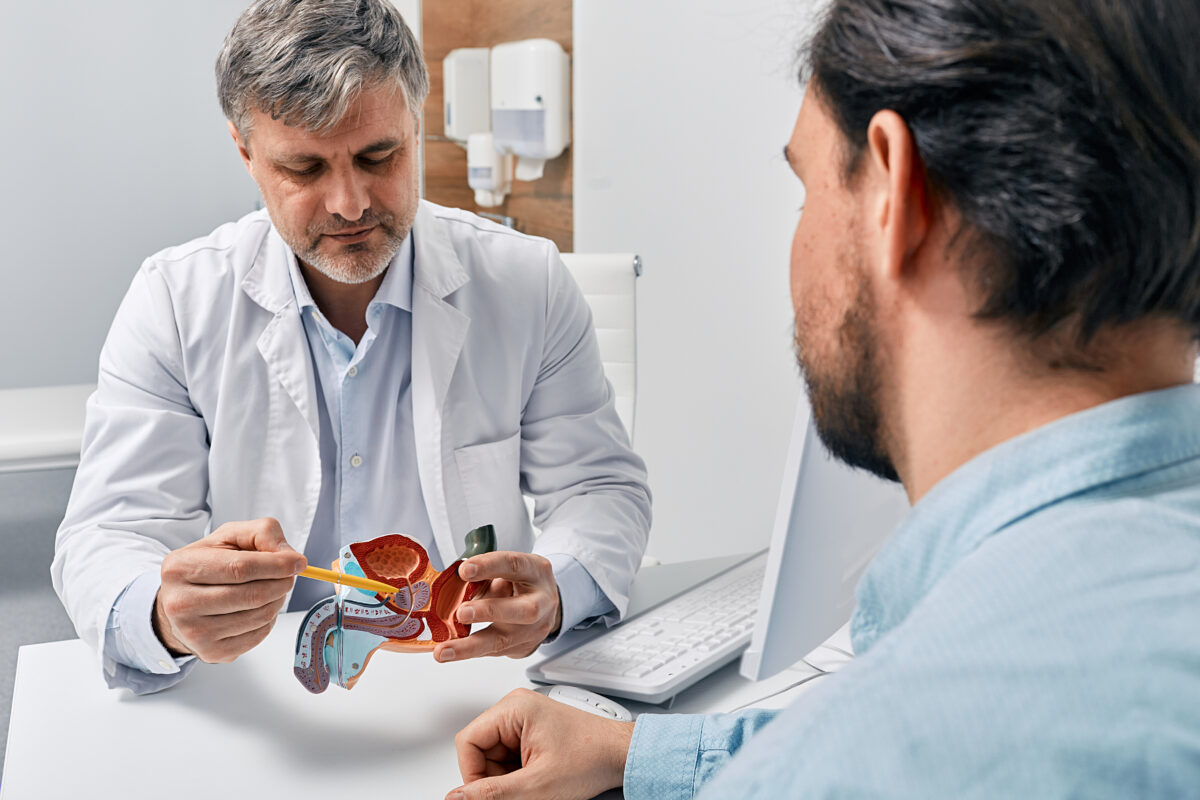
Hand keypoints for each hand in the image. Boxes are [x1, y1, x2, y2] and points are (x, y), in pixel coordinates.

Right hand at [153, 517, 306, 661]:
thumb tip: (289, 555)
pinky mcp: (211, 652)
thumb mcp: (229, 537)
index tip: (298, 562)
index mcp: (180, 567)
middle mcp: (181, 603)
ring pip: (259, 616)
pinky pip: (258, 635)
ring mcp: (194, 632)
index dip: (277, 565)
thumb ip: (262, 533)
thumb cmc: (207, 566)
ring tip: (272, 590)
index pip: (240, 568)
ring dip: (277, 600)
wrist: (181, 603)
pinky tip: (259, 608)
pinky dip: (269, 620)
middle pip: (252, 595)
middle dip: (282, 583)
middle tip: (288, 576)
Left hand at [434, 551, 561, 661]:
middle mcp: (542, 601)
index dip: (489, 566)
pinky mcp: (523, 647)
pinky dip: (469, 652)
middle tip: (462, 613)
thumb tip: (449, 582)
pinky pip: (494, 651)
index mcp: (536, 571)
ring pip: (504, 640)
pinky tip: (451, 653)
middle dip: (490, 611)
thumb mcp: (507, 570)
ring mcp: (535, 629)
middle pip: (523, 610)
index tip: (464, 570)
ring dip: (470, 646)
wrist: (544, 604)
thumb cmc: (521, 582)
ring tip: (444, 650)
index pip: (514, 566)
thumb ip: (485, 575)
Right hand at [447, 688, 632, 799]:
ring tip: (534, 783)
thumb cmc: (591, 757)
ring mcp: (524, 720)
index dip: (472, 774)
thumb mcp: (537, 784)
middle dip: (493, 777)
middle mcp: (515, 709)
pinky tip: (537, 779)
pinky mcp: (531, 732)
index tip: (486, 795)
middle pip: (479, 750)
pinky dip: (517, 774)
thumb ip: (493, 793)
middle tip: (519, 790)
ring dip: (506, 778)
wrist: (620, 755)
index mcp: (513, 708)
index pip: (467, 741)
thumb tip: (457, 797)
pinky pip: (508, 757)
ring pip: (493, 757)